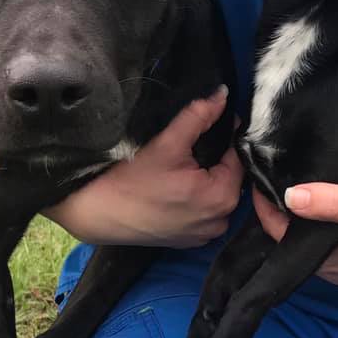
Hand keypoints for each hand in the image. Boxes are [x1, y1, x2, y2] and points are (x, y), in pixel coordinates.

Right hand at [50, 86, 242, 246]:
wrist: (100, 213)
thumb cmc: (132, 180)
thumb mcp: (168, 143)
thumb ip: (199, 117)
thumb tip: (222, 96)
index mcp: (222, 196)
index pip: (237, 158)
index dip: (225, 138)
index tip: (208, 127)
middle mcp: (220, 220)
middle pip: (229, 179)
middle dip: (216, 161)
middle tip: (189, 149)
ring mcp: (205, 235)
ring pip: (217, 197)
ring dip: (207, 182)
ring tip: (182, 169)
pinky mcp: (190, 241)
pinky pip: (205, 215)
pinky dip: (197, 202)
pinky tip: (176, 191)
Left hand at [252, 183, 337, 284]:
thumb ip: (329, 201)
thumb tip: (288, 196)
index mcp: (328, 262)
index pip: (277, 234)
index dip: (265, 206)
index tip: (258, 177)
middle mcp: (336, 272)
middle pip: (294, 240)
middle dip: (282, 212)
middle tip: (276, 177)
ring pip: (315, 241)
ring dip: (306, 218)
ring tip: (302, 185)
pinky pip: (336, 243)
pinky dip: (328, 225)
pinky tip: (335, 205)